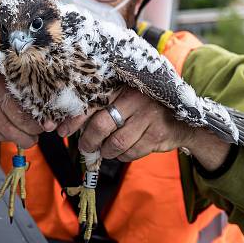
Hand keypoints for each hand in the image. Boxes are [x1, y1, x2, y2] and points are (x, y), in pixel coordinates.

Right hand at [0, 69, 46, 148]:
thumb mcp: (13, 84)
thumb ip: (32, 98)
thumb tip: (53, 123)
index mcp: (4, 74)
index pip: (27, 102)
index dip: (40, 118)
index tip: (49, 125)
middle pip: (16, 119)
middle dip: (31, 133)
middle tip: (37, 136)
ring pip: (5, 131)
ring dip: (20, 139)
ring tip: (27, 139)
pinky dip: (5, 138)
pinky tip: (10, 134)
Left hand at [57, 88, 230, 168]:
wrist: (182, 119)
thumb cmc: (144, 108)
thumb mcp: (126, 96)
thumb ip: (103, 103)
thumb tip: (66, 123)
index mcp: (123, 86)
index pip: (92, 102)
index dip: (74, 119)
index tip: (60, 130)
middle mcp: (135, 99)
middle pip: (101, 126)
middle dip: (88, 141)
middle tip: (85, 147)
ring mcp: (148, 118)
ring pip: (115, 144)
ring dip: (105, 152)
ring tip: (104, 150)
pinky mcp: (156, 136)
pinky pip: (129, 153)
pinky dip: (121, 156)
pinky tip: (122, 151)